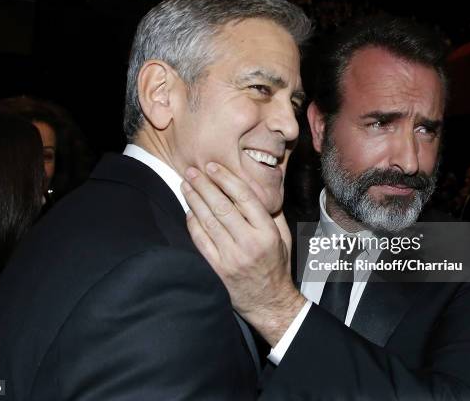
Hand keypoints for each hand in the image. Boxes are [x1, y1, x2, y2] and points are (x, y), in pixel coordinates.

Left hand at [182, 162, 305, 345]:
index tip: (213, 167)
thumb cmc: (276, 265)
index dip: (226, 179)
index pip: (244, 198)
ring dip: (194, 200)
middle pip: (222, 206)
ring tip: (186, 185)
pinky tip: (188, 211)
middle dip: (204, 185)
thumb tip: (259, 186)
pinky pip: (200, 240)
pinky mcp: (217, 268)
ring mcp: (231, 256)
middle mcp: (249, 243)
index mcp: (267, 232)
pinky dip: (192, 223)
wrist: (269, 302)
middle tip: (192, 171)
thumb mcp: (283, 237)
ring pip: (208, 221)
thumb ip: (270, 213)